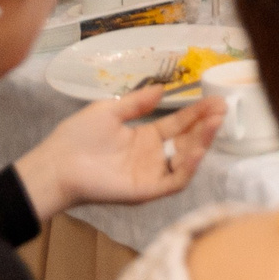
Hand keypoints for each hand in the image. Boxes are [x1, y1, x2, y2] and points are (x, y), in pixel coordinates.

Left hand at [13, 87, 224, 219]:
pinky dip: (188, 167)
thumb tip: (162, 89)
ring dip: (203, 143)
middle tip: (222, 108)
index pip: (178, 124)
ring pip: (186, 161)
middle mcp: (153, 157)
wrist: (56, 164)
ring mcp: (151, 174)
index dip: (196, 112)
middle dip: (206, 125)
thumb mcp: (109, 111)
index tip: (215, 99)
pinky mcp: (146, 190)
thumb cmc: (77, 137)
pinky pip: (174, 181)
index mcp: (145, 138)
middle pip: (188, 140)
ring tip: (214, 123)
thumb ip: (137, 102)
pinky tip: (197, 150)